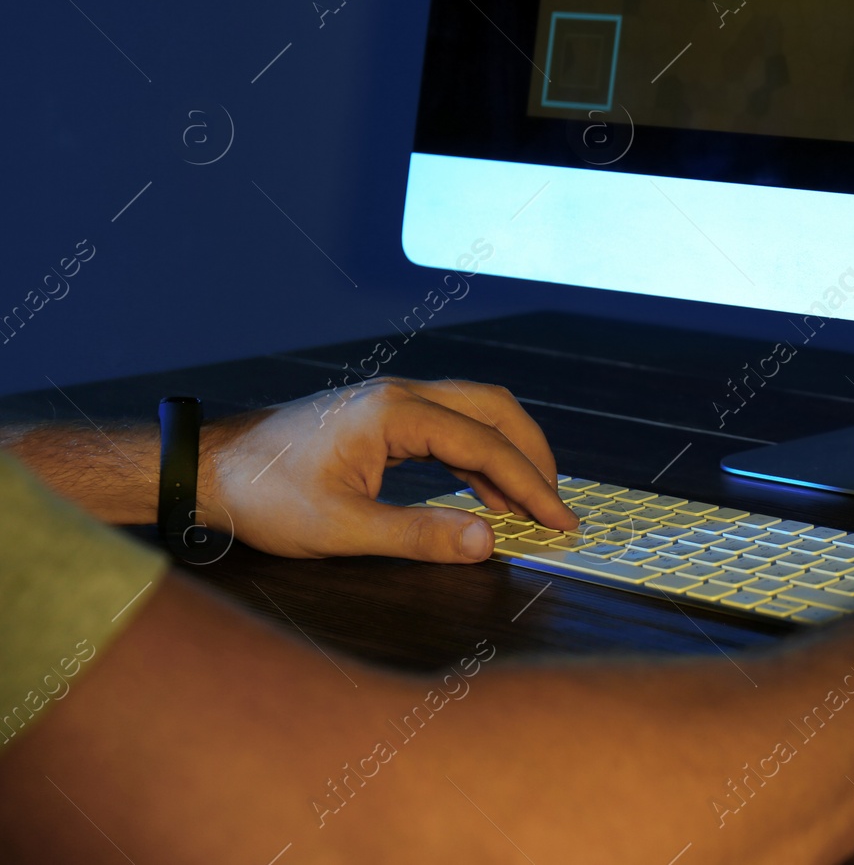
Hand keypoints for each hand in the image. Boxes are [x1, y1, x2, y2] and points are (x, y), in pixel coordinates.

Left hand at [194, 377, 576, 561]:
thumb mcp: (341, 528)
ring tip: (528, 505)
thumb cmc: (265, 496)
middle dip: (535, 457)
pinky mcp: (384, 415)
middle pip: (496, 410)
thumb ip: (418, 535)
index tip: (561, 521)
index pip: (487, 445)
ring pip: (477, 411)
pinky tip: (484, 493)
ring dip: (510, 453)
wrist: (208, 469)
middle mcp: (402, 395)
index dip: (531, 485)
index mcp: (396, 414)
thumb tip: (487, 543)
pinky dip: (481, 454)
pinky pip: (452, 424)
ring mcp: (393, 400)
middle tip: (557, 507)